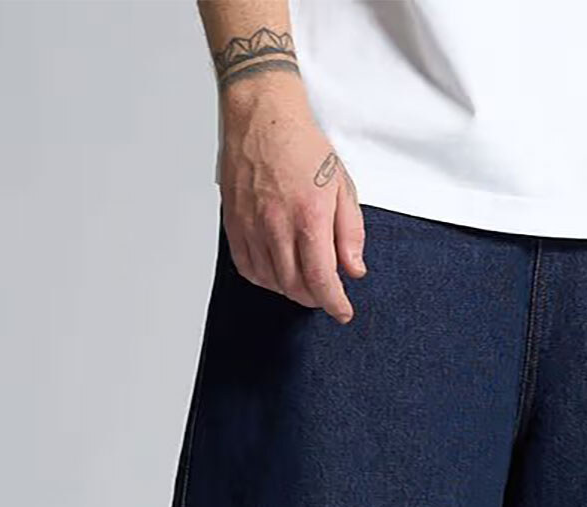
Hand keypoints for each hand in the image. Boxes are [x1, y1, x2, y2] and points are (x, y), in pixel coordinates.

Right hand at [218, 86, 364, 323]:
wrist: (262, 114)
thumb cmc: (302, 145)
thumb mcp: (342, 185)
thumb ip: (350, 232)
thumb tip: (353, 270)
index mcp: (309, 215)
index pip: (321, 279)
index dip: (334, 304)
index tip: (342, 311)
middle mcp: (276, 224)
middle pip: (295, 287)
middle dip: (314, 298)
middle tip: (326, 293)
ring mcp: (251, 225)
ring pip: (270, 281)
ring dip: (290, 289)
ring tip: (304, 278)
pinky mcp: (233, 223)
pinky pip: (247, 266)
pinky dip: (265, 278)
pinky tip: (278, 270)